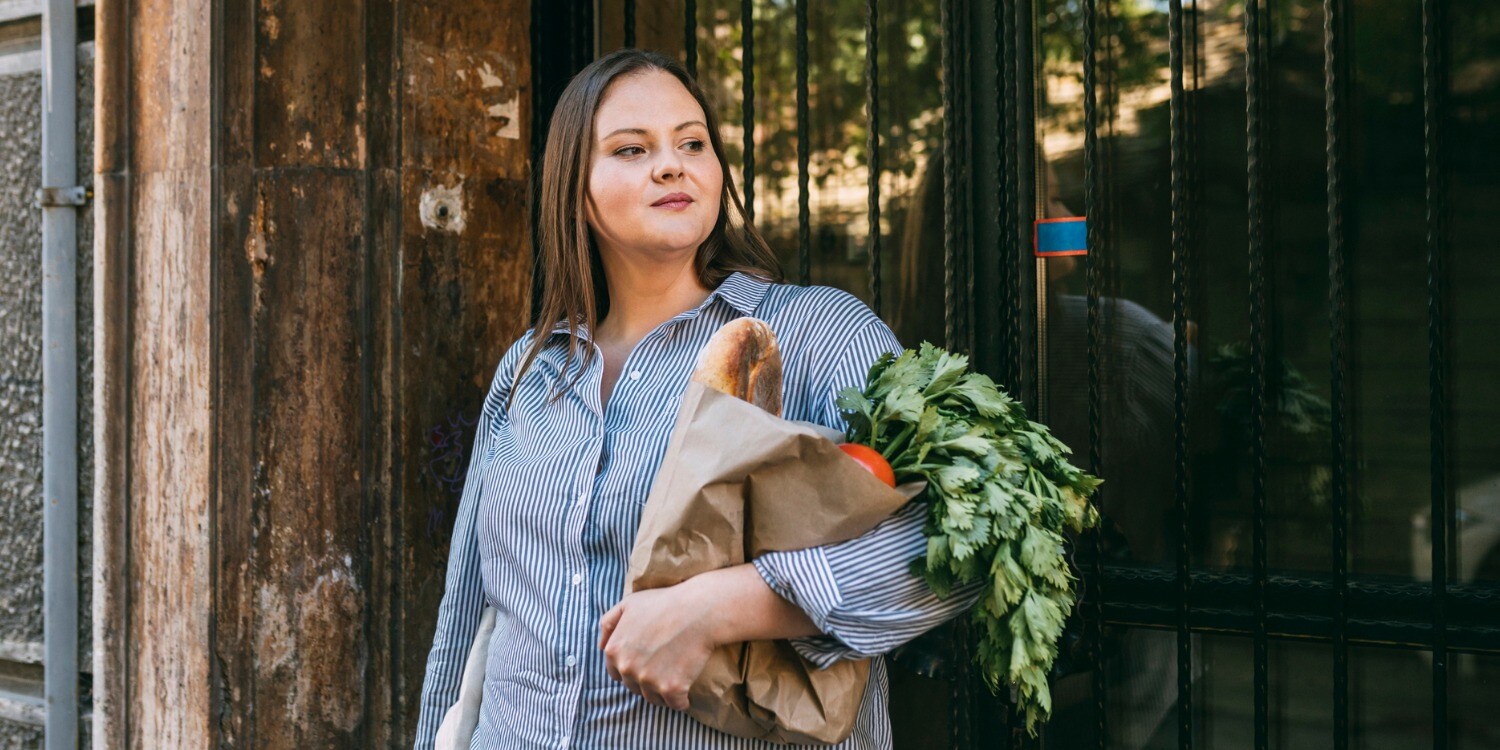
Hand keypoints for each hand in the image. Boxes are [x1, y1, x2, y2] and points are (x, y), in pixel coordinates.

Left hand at [598, 578, 719, 711]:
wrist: (697, 610)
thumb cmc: (664, 603)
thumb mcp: (628, 604)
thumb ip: (608, 624)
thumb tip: (601, 646)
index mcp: (614, 650)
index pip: (616, 673)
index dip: (631, 668)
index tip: (646, 662)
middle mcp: (627, 668)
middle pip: (634, 687)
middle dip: (646, 680)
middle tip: (663, 666)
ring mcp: (649, 680)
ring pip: (653, 698)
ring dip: (662, 691)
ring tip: (675, 675)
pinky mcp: (671, 688)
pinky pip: (675, 704)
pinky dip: (681, 701)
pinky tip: (686, 691)